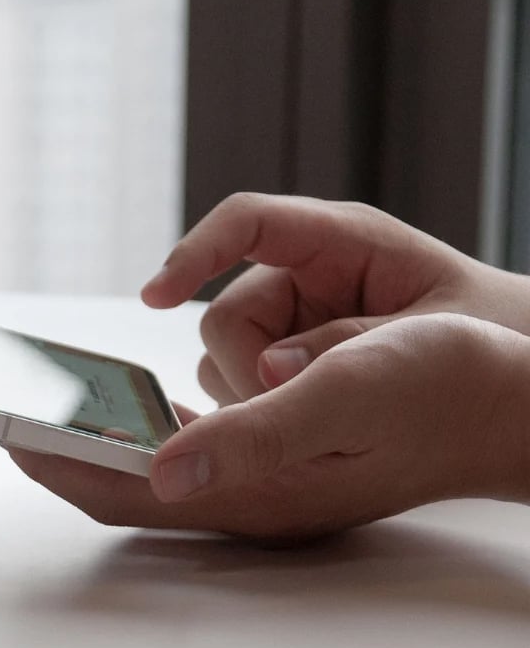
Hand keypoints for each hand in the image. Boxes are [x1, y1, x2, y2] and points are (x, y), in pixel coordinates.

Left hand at [11, 315, 529, 540]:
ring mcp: (263, 482)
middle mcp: (250, 496)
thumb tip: (161, 468)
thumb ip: (256, 433)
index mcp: (257, 489)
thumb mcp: (351, 392)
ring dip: (91, 441)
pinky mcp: (278, 460)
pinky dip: (139, 430)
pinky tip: (123, 403)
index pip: (125, 490)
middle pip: (122, 485)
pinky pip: (184, 451)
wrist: (515, 401)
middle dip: (55, 452)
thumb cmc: (445, 386)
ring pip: (147, 469)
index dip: (55, 461)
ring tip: (39, 404)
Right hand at [141, 193, 529, 404]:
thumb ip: (346, 349)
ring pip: (225, 358)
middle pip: (226, 316)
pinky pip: (239, 384)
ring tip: (331, 415)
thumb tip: (269, 372)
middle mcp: (306, 275)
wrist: (520, 386)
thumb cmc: (494, 343)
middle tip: (309, 407)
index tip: (155, 295)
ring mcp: (292, 320)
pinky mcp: (287, 361)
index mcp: (345, 241)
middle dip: (253, 371)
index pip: (248, 223)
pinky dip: (257, 410)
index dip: (195, 253)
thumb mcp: (431, 338)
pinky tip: (303, 424)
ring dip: (258, 397)